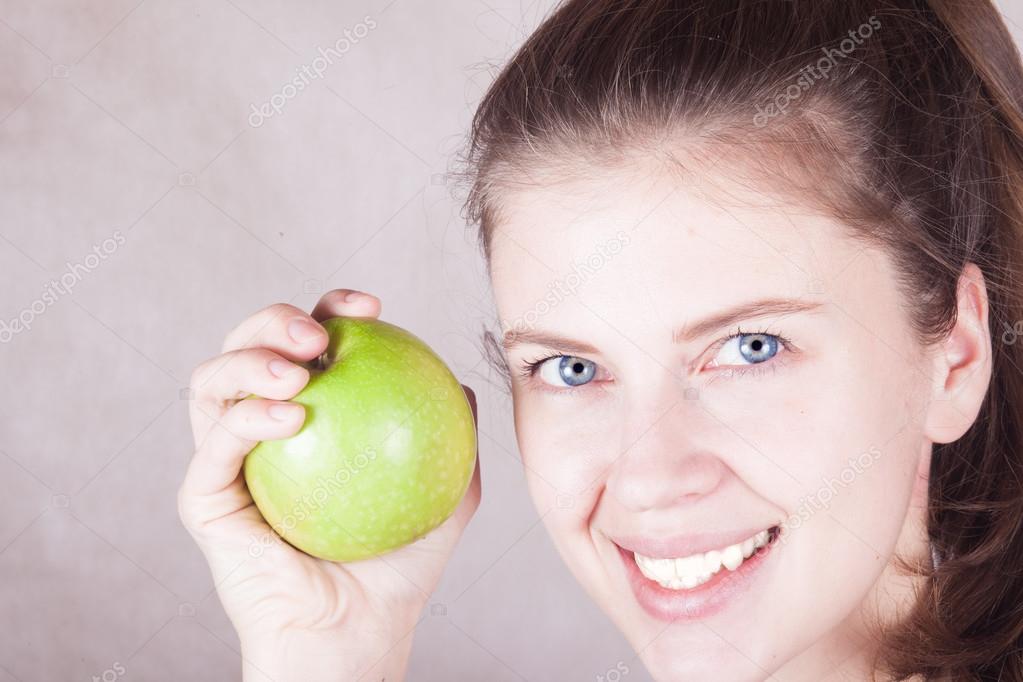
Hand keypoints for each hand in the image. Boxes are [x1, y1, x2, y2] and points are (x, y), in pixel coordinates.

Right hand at [177, 290, 480, 680]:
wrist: (359, 633)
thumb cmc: (398, 572)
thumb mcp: (447, 497)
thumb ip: (454, 440)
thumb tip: (461, 382)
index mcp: (310, 418)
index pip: (307, 346)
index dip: (330, 309)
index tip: (372, 307)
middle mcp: (260, 429)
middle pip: (245, 347)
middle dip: (272, 320)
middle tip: (319, 334)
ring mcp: (227, 461)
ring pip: (211, 382)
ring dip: (249, 359)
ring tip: (298, 374)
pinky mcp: (204, 499)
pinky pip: (214, 446)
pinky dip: (247, 418)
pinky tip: (290, 415)